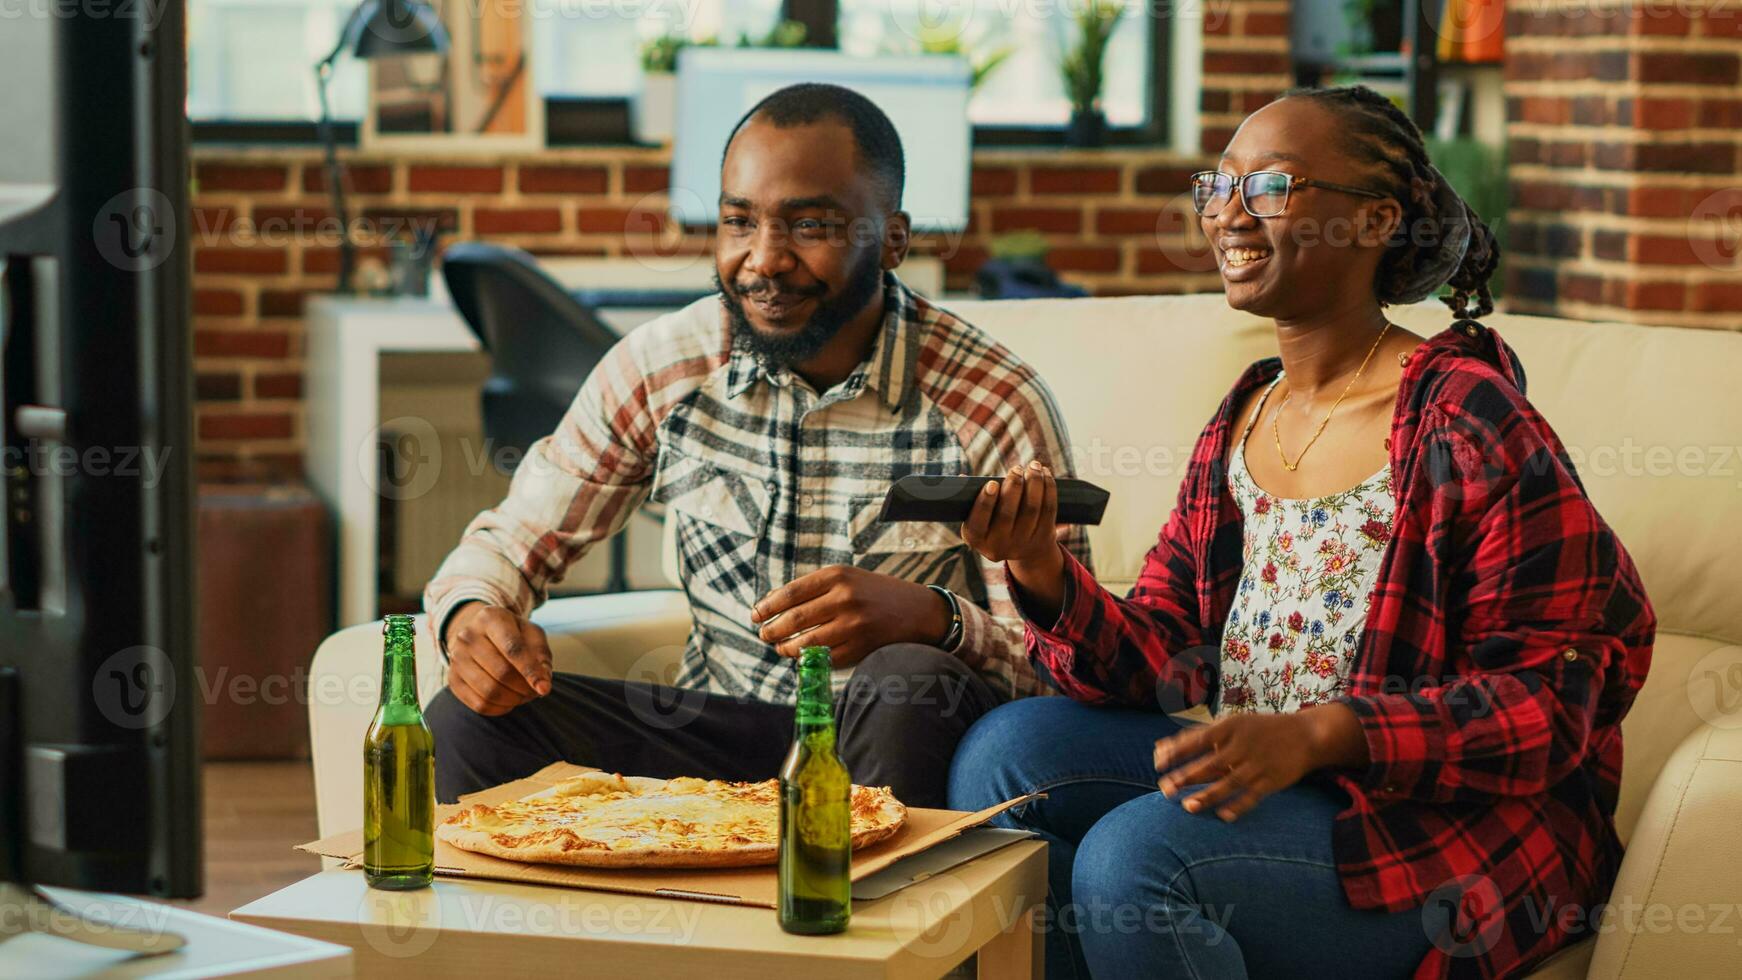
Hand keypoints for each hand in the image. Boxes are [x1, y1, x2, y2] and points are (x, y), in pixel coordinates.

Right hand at [442, 603, 553, 716]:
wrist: (479, 634)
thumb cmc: (512, 634)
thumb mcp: (531, 634)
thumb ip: (541, 655)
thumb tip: (543, 683)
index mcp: (490, 618)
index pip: (513, 648)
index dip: (530, 671)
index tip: (544, 689)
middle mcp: (467, 636)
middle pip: (501, 672)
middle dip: (524, 688)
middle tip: (535, 691)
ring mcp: (456, 658)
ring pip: (489, 691)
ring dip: (513, 700)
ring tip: (524, 696)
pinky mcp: (452, 679)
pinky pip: (478, 704)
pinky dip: (499, 708)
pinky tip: (509, 702)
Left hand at [751, 565, 949, 665]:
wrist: (920, 610)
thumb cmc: (876, 593)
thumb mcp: (847, 578)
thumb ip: (813, 589)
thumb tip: (771, 604)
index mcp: (837, 575)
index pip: (791, 593)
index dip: (767, 606)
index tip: (755, 615)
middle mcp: (845, 597)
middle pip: (795, 618)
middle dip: (772, 629)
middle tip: (763, 635)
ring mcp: (854, 624)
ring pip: (807, 642)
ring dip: (787, 648)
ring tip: (780, 648)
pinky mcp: (863, 646)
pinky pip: (827, 658)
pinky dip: (810, 660)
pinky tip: (802, 657)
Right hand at [961, 460, 1059, 565]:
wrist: (1024, 550)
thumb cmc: (994, 522)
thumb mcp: (978, 517)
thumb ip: (971, 498)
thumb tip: (961, 479)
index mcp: (976, 538)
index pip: (978, 521)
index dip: (985, 502)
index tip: (992, 483)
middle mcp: (998, 545)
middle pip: (1007, 514)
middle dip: (1013, 486)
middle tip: (1016, 468)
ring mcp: (1022, 544)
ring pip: (1031, 509)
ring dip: (1034, 483)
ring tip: (1033, 466)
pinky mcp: (1043, 539)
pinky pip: (1049, 510)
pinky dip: (1049, 489)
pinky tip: (1045, 475)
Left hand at [1152, 708, 1350, 821]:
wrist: (1306, 735)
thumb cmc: (1259, 730)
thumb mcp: (1231, 724)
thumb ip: (1198, 735)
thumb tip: (1161, 746)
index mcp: (1231, 727)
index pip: (1198, 740)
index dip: (1177, 751)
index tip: (1158, 763)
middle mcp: (1243, 745)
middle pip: (1210, 763)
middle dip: (1186, 776)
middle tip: (1165, 789)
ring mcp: (1258, 764)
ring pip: (1229, 783)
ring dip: (1208, 796)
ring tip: (1188, 807)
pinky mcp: (1272, 781)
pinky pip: (1253, 797)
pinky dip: (1238, 807)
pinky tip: (1222, 816)